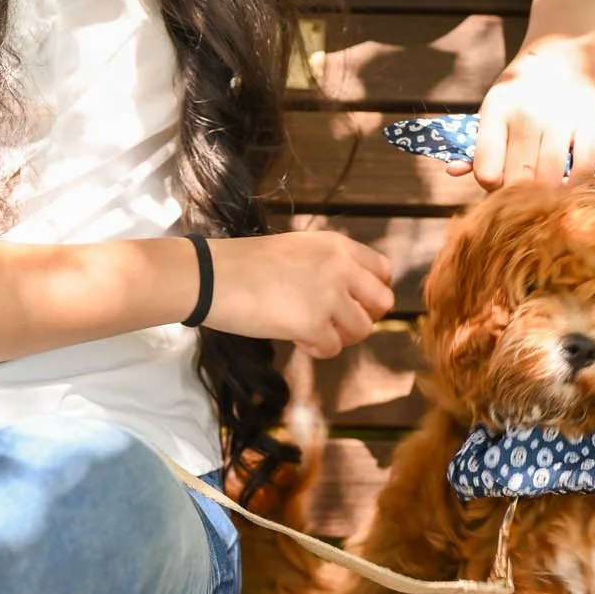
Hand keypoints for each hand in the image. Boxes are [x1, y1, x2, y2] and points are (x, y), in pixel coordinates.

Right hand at [204, 231, 393, 358]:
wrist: (211, 276)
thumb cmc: (243, 264)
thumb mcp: (296, 249)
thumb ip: (328, 265)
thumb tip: (350, 295)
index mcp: (337, 245)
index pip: (383, 271)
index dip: (371, 291)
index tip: (353, 302)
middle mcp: (340, 267)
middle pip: (382, 302)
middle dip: (362, 316)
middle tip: (335, 322)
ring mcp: (329, 296)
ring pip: (362, 329)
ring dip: (339, 336)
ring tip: (310, 330)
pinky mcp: (313, 324)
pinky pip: (332, 348)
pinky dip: (315, 349)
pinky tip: (294, 337)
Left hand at [445, 35, 594, 190]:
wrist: (568, 42)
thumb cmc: (524, 85)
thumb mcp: (496, 104)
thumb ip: (478, 142)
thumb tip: (452, 172)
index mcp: (496, 109)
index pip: (486, 170)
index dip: (491, 187)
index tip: (498, 184)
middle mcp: (525, 113)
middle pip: (518, 180)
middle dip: (519, 196)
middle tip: (524, 195)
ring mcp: (560, 116)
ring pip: (550, 177)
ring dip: (547, 194)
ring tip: (544, 192)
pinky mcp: (591, 119)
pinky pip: (583, 167)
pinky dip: (575, 184)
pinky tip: (567, 182)